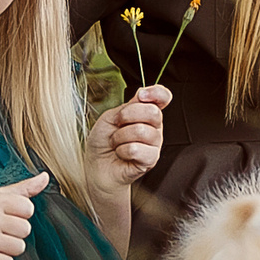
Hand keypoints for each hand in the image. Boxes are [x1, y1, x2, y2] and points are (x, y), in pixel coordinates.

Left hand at [87, 84, 168, 201]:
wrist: (96, 166)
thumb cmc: (103, 142)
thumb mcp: (110, 116)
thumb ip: (128, 105)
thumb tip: (143, 94)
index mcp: (145, 113)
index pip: (163, 97)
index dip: (156, 93)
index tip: (141, 95)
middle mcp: (154, 127)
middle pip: (153, 112)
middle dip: (127, 115)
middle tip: (117, 125)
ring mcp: (154, 144)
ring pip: (142, 131)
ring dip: (120, 137)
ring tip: (117, 143)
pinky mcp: (150, 160)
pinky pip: (137, 149)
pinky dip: (122, 151)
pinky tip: (121, 154)